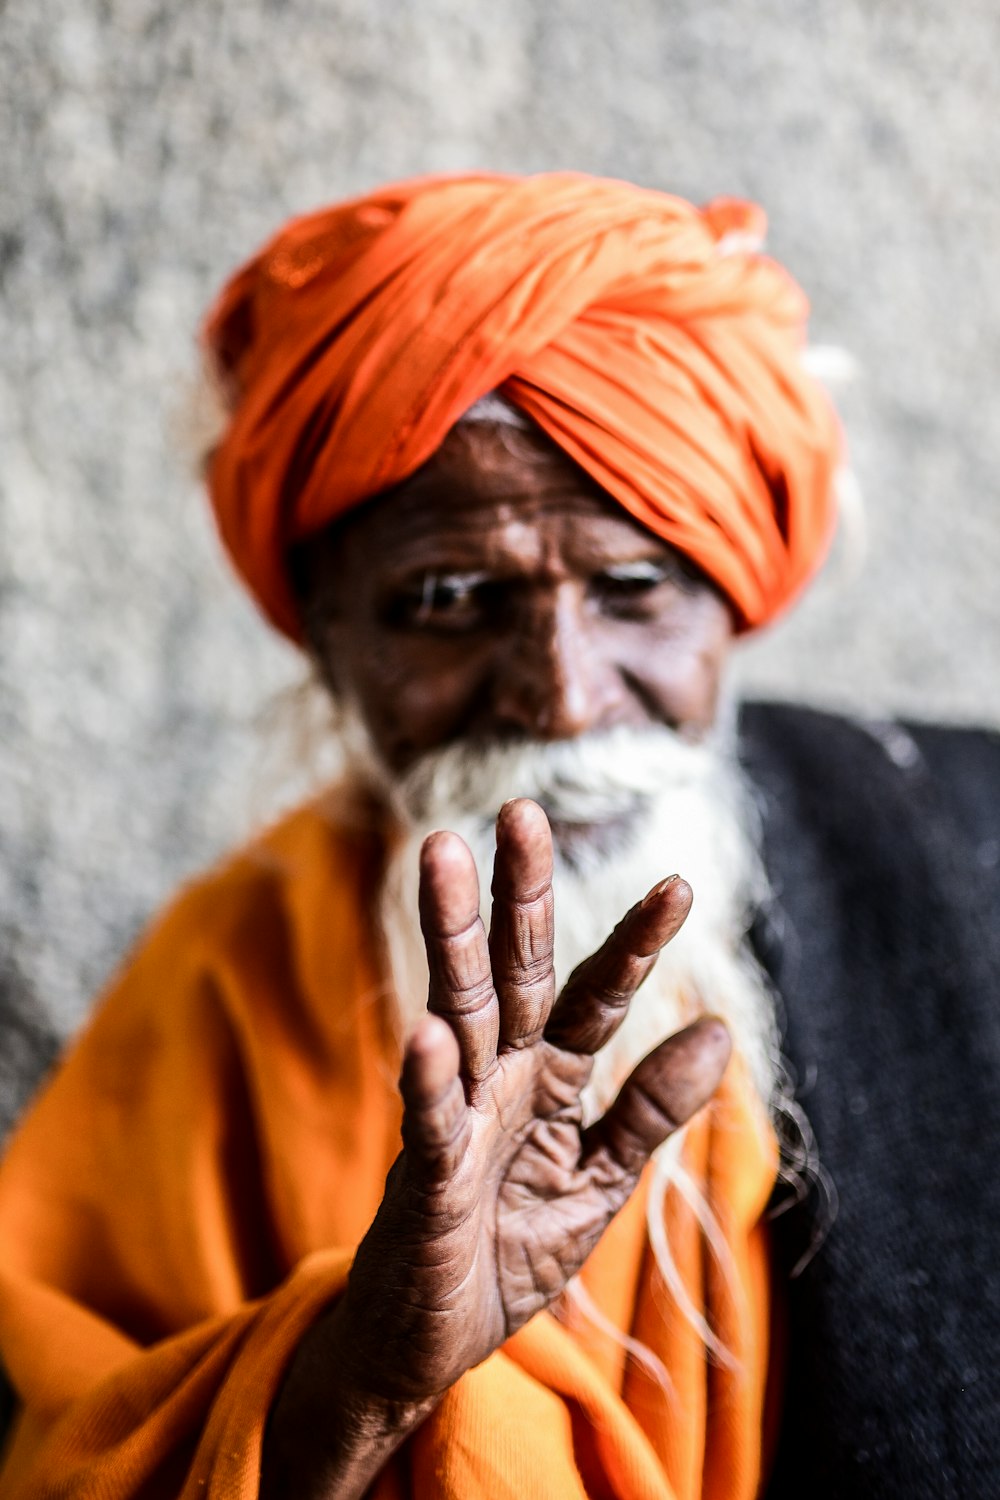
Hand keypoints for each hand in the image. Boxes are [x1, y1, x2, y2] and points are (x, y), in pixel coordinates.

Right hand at [338, 797, 730, 1404]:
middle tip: (522, 808)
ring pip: (455, 1009)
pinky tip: (424, 1030)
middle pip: (512, 968)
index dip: (633, 941)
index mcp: (547, 1078)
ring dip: (448, 934)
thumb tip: (718, 1029)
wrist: (429, 1346)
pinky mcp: (424, 1176)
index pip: (593, 994)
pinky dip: (427, 1075)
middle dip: (517, 890)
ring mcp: (456, 1116)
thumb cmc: (505, 1252)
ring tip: (442, 855)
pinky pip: (428, 1118)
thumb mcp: (597, 1181)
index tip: (679, 882)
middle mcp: (499, 1077)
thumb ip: (649, 1108)